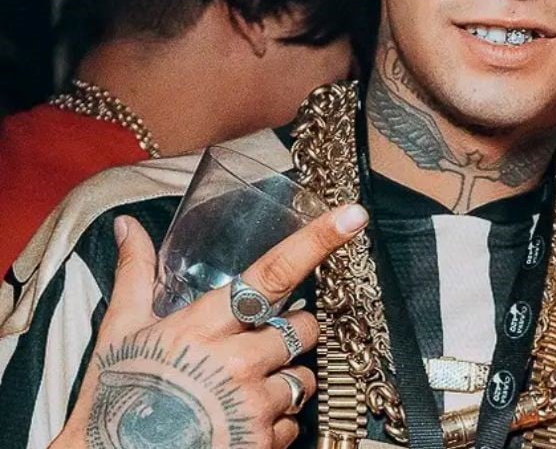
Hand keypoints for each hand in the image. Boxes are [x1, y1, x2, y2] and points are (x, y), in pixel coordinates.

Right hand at [53, 204, 368, 448]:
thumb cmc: (116, 396)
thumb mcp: (121, 331)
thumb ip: (136, 276)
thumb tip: (130, 227)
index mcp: (205, 326)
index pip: (273, 273)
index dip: (316, 241)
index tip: (352, 216)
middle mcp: (238, 362)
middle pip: (303, 326)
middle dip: (287, 332)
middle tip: (252, 345)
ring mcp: (254, 403)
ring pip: (304, 376)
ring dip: (283, 378)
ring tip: (240, 388)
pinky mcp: (264, 441)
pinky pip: (296, 421)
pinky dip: (276, 420)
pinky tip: (241, 419)